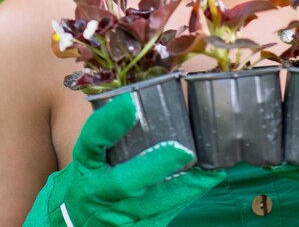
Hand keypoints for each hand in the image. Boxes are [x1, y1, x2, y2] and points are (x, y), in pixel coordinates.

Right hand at [24, 92, 224, 226]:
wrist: (73, 221)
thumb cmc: (91, 176)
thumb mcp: (92, 154)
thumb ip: (113, 132)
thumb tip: (145, 98)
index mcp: (85, 164)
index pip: (91, 141)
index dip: (109, 122)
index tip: (131, 104)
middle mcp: (97, 192)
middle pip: (124, 182)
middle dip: (156, 165)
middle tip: (183, 149)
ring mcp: (115, 217)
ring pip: (151, 206)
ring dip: (184, 188)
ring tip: (210, 171)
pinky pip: (161, 217)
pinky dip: (185, 199)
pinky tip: (206, 183)